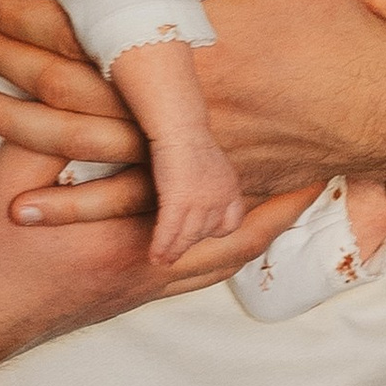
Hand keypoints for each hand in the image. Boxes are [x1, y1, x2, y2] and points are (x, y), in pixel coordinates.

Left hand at [0, 0, 385, 211]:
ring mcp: (187, 151)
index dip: (31, 12)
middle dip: (10, 58)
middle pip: (72, 83)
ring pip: (84, 142)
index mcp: (185, 46)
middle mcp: (177, 105)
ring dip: (19, 122)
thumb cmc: (330, 25)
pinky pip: (126, 202)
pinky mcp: (201, 182)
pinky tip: (24, 205)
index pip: (87, 27)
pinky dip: (73, 207)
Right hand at [0, 134, 318, 385]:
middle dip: (285, 201)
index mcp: (125, 235)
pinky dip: (228, 249)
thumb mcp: (9, 179)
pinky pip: (199, 276)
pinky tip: (237, 232)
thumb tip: (87, 78)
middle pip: (237, 236)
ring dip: (264, 226)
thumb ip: (52, 130)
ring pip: (224, 260)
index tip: (295, 136)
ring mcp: (141, 290)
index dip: (254, 166)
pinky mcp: (128, 297)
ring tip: (300, 195)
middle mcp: (147, 269)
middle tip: (327, 168)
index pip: (203, 193)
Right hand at [142, 134, 247, 266]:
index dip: (214, 231)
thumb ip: (209, 182)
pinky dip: (162, 246)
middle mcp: (219, 199)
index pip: (230, 223)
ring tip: (163, 261)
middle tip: (175, 255)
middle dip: (188, 244)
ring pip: (187, 237)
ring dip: (173, 251)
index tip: (200, 235)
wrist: (179, 125)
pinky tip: (155, 256)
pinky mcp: (178, 201)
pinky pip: (170, 232)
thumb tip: (199, 191)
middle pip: (205, 233)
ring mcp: (201, 202)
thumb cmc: (188, 136)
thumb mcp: (210, 163)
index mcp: (230, 188)